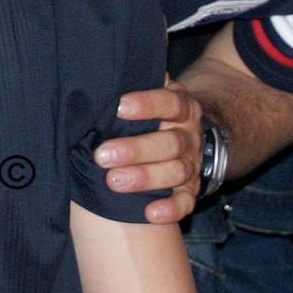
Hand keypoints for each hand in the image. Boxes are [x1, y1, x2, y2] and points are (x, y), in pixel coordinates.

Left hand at [94, 78, 202, 223]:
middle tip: (103, 156)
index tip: (119, 108)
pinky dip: (171, 209)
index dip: (147, 105)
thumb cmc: (151, 112)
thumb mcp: (149, 92)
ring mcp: (192, 163)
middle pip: (169, 143)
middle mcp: (189, 135)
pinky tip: (149, 213)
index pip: (169, 102)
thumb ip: (133, 85)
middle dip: (135, 150)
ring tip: (114, 182)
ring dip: (145, 178)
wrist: (186, 131)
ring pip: (175, 171)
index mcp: (181, 107)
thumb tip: (100, 80)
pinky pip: (187, 201)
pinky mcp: (192, 189)